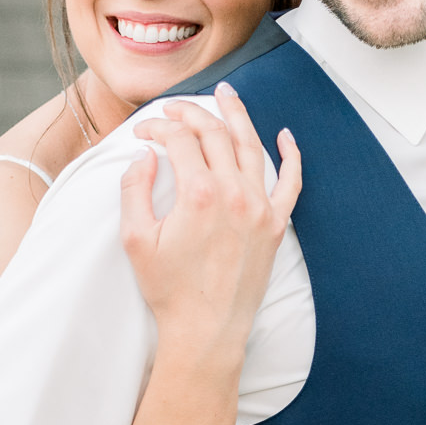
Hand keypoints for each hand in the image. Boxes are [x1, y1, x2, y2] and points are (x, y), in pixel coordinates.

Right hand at [121, 83, 301, 368]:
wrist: (206, 330)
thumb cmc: (168, 289)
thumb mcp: (135, 239)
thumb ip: (134, 189)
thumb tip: (145, 156)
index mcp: (197, 194)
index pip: (179, 139)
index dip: (158, 127)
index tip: (144, 133)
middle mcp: (234, 194)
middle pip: (215, 134)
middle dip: (191, 112)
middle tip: (174, 107)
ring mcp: (259, 208)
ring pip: (251, 146)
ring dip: (237, 116)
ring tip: (226, 94)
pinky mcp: (275, 225)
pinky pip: (291, 182)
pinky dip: (290, 156)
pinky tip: (285, 135)